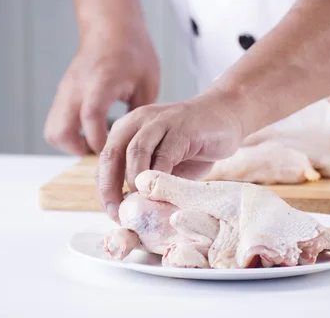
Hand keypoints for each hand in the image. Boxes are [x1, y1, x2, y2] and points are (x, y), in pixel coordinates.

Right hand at [44, 25, 159, 154]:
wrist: (111, 26)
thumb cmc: (133, 51)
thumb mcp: (148, 82)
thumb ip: (139, 114)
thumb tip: (135, 142)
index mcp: (100, 82)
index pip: (91, 118)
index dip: (100, 140)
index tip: (114, 151)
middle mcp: (76, 88)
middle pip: (59, 131)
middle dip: (79, 150)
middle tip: (102, 152)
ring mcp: (65, 90)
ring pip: (52, 130)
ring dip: (71, 143)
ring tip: (96, 143)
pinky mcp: (63, 92)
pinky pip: (56, 121)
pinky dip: (69, 133)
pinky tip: (91, 131)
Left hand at [95, 94, 244, 221]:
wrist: (225, 115)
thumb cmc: (192, 143)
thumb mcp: (163, 162)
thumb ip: (146, 179)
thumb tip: (129, 210)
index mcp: (128, 129)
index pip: (105, 161)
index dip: (104, 189)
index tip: (112, 213)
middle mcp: (138, 121)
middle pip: (112, 154)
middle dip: (110, 188)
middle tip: (118, 214)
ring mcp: (160, 121)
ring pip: (136, 151)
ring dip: (134, 181)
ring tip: (140, 205)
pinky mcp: (182, 127)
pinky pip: (165, 154)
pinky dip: (160, 176)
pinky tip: (163, 193)